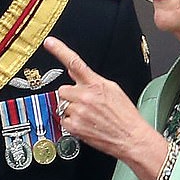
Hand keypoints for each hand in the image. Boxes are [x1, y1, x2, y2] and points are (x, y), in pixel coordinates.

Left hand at [43, 36, 149, 160]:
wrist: (130, 137)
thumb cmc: (125, 115)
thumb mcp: (113, 90)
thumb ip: (92, 80)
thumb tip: (75, 72)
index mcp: (95, 84)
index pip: (75, 63)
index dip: (60, 50)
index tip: (49, 42)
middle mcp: (84, 97)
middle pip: (63, 89)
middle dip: (71, 95)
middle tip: (85, 103)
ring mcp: (78, 112)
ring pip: (63, 105)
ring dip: (71, 109)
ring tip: (88, 115)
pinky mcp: (74, 126)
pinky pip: (63, 120)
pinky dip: (72, 122)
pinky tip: (85, 123)